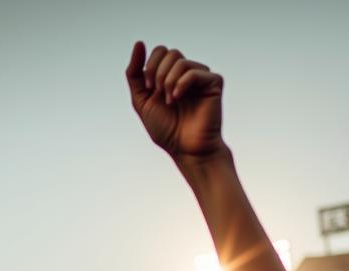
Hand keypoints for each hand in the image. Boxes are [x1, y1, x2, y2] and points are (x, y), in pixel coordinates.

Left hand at [126, 43, 225, 162]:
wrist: (185, 150)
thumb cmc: (166, 130)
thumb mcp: (142, 101)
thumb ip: (135, 75)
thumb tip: (139, 43)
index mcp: (172, 75)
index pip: (160, 51)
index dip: (150, 65)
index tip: (148, 88)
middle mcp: (187, 73)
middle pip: (170, 53)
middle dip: (157, 73)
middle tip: (158, 94)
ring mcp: (201, 77)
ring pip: (180, 61)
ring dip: (168, 81)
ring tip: (170, 101)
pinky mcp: (213, 83)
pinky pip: (194, 72)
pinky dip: (181, 84)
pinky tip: (178, 98)